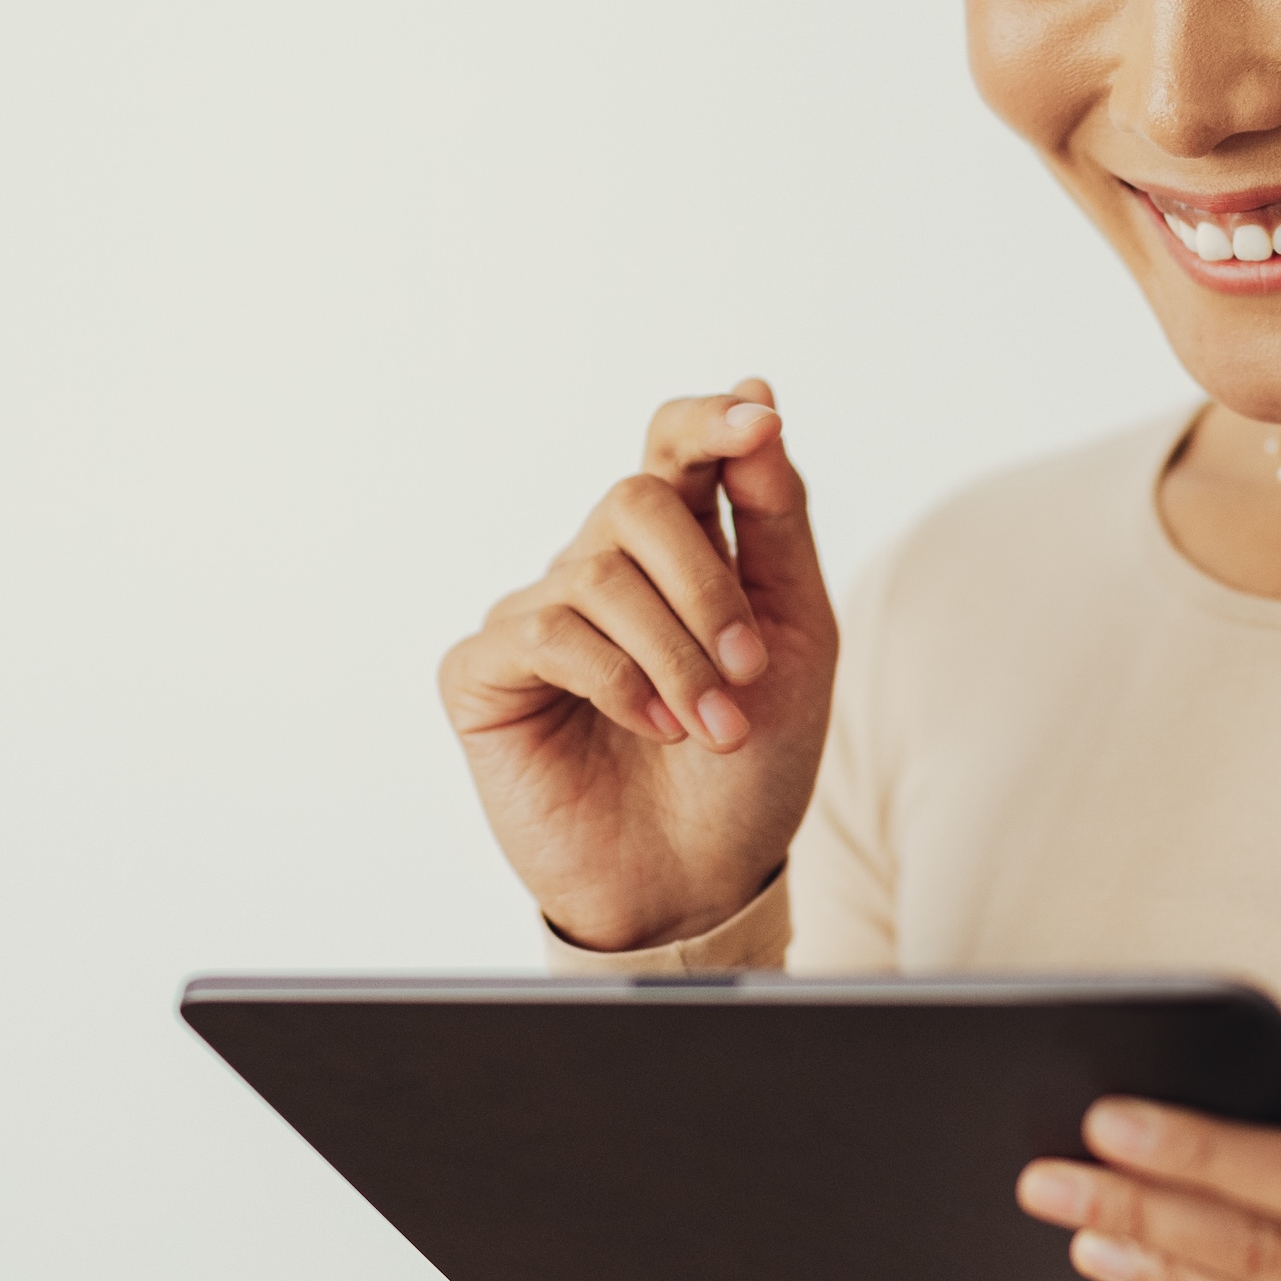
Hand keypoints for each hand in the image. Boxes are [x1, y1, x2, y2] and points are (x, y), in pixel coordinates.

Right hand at [439, 382, 839, 954]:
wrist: (700, 879)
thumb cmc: (750, 762)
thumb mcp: (796, 635)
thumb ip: (777, 520)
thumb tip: (759, 401)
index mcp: (677, 548)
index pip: (674, 443)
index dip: (711, 420)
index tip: (762, 419)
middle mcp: (599, 567)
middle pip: (636, 497)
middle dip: (707, 586)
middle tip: (748, 670)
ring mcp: (536, 616)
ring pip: (599, 573)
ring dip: (677, 655)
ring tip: (714, 729)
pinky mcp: (484, 672)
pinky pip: (546, 633)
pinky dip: (618, 681)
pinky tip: (653, 729)